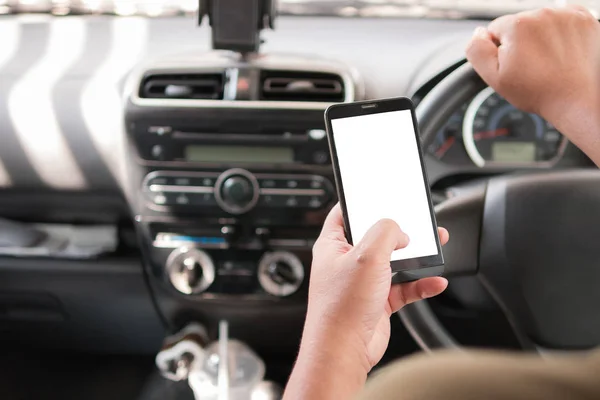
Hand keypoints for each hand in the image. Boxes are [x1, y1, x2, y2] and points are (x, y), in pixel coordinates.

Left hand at [284, 204, 448, 399]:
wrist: (343, 351)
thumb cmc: (341, 308)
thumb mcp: (367, 255)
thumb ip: (386, 232)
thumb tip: (399, 230)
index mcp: (333, 245)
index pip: (344, 213)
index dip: (361, 202)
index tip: (379, 194)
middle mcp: (347, 262)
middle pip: (376, 236)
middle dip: (400, 230)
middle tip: (418, 222)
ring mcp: (363, 282)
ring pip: (394, 262)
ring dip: (416, 257)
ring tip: (436, 247)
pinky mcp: (378, 301)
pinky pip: (404, 287)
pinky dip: (421, 284)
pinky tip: (435, 282)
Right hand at [466, 5, 599, 162]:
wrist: (578, 100)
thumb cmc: (538, 92)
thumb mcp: (494, 78)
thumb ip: (477, 51)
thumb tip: (478, 33)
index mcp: (517, 25)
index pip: (496, 30)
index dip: (500, 51)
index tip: (513, 66)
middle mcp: (542, 14)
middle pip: (519, 24)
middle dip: (521, 43)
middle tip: (531, 68)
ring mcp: (566, 15)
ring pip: (541, 23)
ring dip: (541, 38)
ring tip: (548, 62)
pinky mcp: (585, 19)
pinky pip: (563, 20)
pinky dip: (561, 33)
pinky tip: (561, 52)